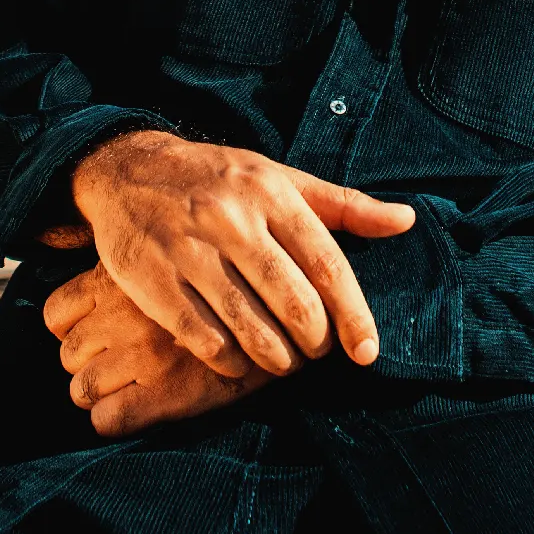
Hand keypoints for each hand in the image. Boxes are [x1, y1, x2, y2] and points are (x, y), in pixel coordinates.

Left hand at [44, 264, 272, 436]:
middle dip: (89, 363)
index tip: (96, 331)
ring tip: (135, 387)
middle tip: (122, 362)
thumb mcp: (188, 256)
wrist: (292, 315)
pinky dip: (117, 420)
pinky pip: (108, 420)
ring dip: (102, 395)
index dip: (72, 328)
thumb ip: (147, 266)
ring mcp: (140, 354)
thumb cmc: (240, 282)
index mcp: (123, 277)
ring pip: (83, 389)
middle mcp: (123, 313)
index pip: (57, 311)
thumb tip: (112, 274)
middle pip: (68, 352)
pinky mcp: (162, 394)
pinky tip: (144, 409)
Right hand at [67, 131, 414, 379]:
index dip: (353, 315)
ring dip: (278, 360)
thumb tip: (406, 221)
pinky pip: (206, 342)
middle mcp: (232, 220)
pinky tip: (239, 361)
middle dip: (315, 343)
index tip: (366, 352)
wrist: (128, 170)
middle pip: (295, 304)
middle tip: (316, 352)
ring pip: (252, 329)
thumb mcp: (279, 177)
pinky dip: (231, 363)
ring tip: (284, 362)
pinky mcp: (154, 282)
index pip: (327, 265)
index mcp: (270, 193)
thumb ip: (344, 205)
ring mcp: (190, 252)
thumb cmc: (218, 178)